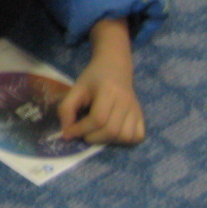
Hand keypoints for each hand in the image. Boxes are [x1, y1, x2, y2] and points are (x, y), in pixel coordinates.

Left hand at [57, 17, 144, 143]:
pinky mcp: (142, 116)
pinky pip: (137, 136)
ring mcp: (136, 109)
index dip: (81, 129)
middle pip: (112, 130)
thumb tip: (67, 133)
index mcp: (109, 91)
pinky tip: (112, 133)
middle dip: (93, 137)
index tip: (68, 133)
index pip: (97, 119)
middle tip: (82, 133)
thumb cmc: (93, 78)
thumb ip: (66, 109)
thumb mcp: (75, 89)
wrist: (115, 67)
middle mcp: (126, 102)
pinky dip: (124, 140)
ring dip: (108, 140)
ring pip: (126, 137)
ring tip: (97, 133)